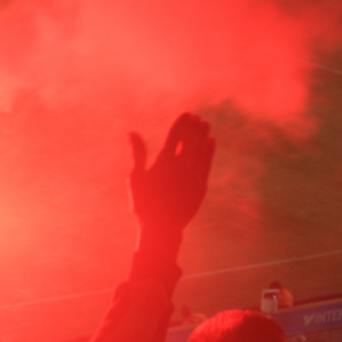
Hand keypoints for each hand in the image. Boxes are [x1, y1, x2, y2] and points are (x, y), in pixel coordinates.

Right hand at [128, 113, 215, 236]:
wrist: (162, 228)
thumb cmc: (144, 203)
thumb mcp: (136, 177)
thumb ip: (137, 153)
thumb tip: (131, 133)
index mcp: (164, 162)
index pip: (176, 136)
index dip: (181, 123)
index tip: (186, 113)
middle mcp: (181, 166)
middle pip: (190, 140)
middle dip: (193, 127)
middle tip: (196, 117)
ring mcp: (193, 176)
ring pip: (201, 150)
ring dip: (203, 135)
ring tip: (205, 125)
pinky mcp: (201, 186)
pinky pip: (207, 163)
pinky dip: (209, 151)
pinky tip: (210, 142)